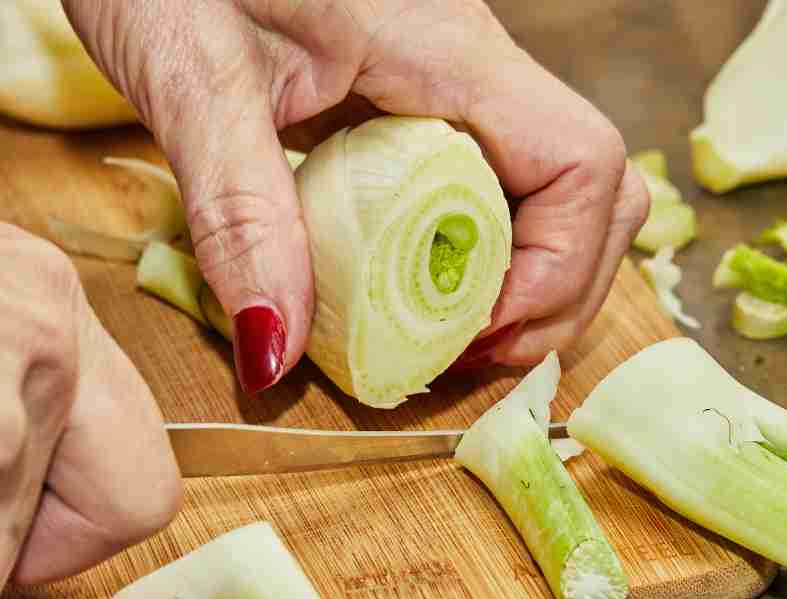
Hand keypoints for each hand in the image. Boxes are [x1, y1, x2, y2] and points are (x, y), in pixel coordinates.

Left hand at [63, 0, 648, 388]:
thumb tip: (275, 354)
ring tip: (445, 341)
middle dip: (552, 296)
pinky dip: (469, 257)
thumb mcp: (193, 81)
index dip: (556, 272)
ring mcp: (447, 83)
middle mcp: (470, 65)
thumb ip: (239, 215)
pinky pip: (484, 186)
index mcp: (448, 50)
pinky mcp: (410, 100)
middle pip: (593, 192)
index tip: (468, 336)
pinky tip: (408, 293)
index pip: (583, 164)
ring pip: (548, 193)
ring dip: (521, 282)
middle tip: (463, 359)